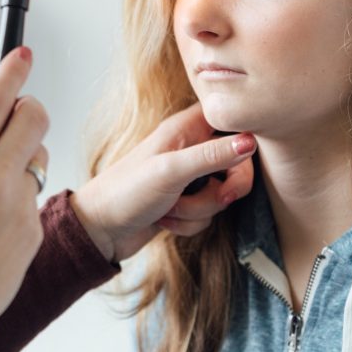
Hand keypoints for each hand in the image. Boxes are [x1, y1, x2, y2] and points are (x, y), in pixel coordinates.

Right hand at [0, 47, 48, 351]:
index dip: (12, 71)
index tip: (24, 54)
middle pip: (34, 115)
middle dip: (28, 108)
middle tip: (18, 117)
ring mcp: (18, 202)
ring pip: (39, 153)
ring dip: (24, 157)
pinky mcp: (34, 224)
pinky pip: (35, 193)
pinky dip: (20, 196)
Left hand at [70, 103, 255, 262]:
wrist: (100, 231)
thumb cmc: (127, 192)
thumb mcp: (171, 170)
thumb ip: (212, 155)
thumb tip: (251, 141)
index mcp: (187, 127)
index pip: (232, 120)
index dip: (243, 137)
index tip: (241, 158)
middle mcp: (191, 147)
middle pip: (237, 163)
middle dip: (226, 188)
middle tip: (220, 198)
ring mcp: (190, 176)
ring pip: (222, 193)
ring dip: (200, 209)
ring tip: (170, 207)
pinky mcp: (187, 201)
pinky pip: (209, 214)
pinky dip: (190, 222)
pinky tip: (165, 219)